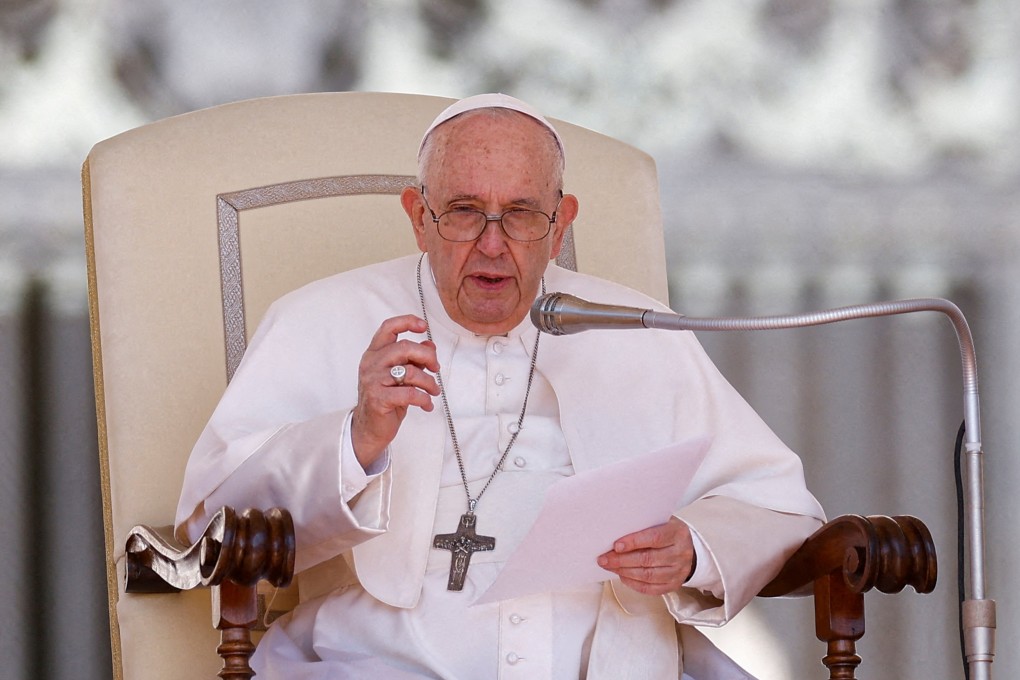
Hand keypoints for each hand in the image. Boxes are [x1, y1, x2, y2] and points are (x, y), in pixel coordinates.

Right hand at [351, 315, 440, 468]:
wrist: (369, 428)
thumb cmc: (386, 399)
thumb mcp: (400, 376)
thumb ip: (413, 359)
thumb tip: (430, 345)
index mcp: (374, 353)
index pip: (388, 328)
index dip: (407, 322)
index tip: (423, 326)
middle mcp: (371, 364)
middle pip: (405, 347)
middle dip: (427, 357)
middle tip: (436, 368)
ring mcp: (373, 381)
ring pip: (411, 372)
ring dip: (429, 382)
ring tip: (433, 391)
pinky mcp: (379, 399)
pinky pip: (410, 393)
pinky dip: (424, 399)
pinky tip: (427, 405)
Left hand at [597, 517, 695, 595]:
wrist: (688, 550)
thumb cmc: (668, 533)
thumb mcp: (661, 521)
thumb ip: (643, 525)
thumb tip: (616, 531)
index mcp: (677, 533)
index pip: (654, 537)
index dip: (634, 542)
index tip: (616, 545)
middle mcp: (680, 553)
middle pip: (648, 559)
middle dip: (622, 560)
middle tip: (604, 559)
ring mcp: (678, 571)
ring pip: (648, 575)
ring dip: (624, 572)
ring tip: (610, 567)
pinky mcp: (673, 585)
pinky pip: (651, 588)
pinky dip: (633, 583)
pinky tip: (622, 576)